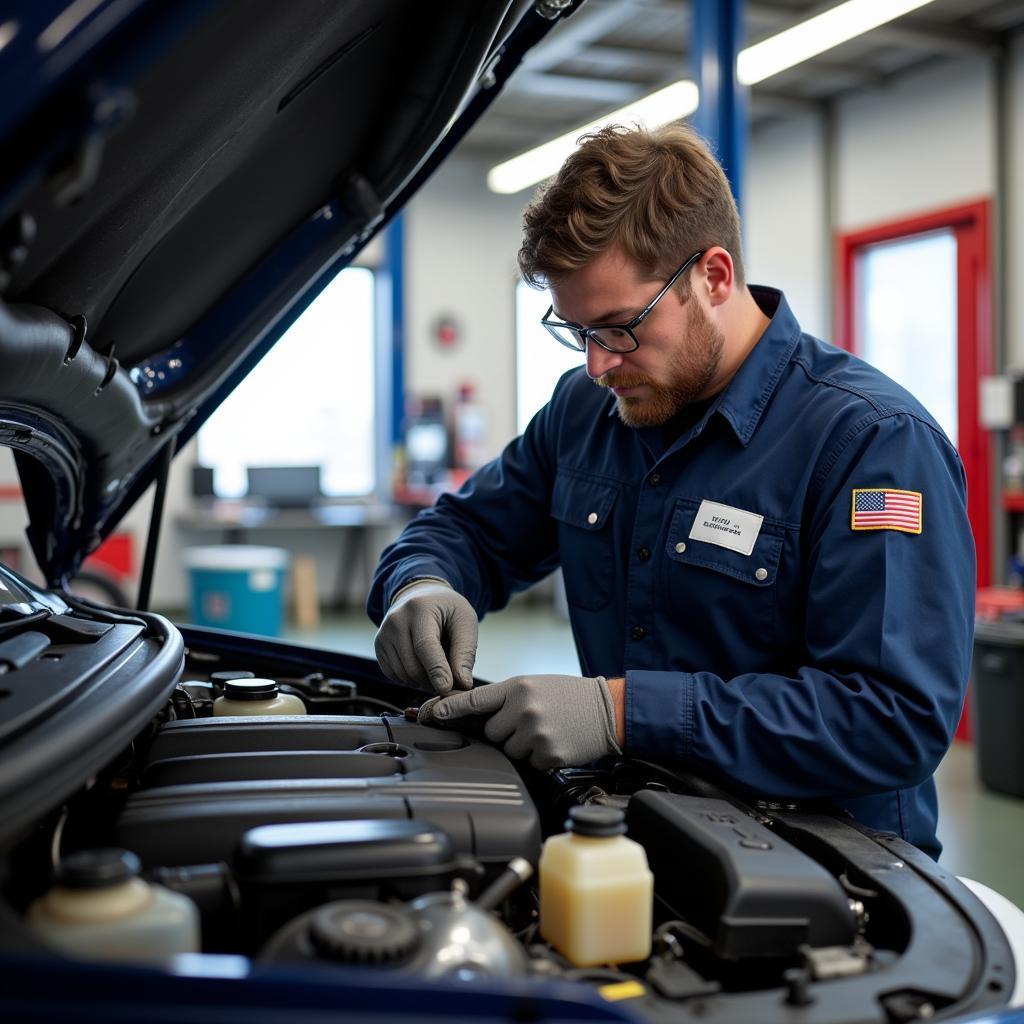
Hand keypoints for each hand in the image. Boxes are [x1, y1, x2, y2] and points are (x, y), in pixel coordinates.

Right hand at [374, 580, 477, 694]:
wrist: (421, 596)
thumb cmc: (448, 610)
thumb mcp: (465, 621)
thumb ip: (465, 652)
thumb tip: (463, 684)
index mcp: (419, 609)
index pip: (425, 646)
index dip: (436, 670)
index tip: (447, 689)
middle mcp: (396, 620)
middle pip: (413, 665)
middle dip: (433, 680)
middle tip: (451, 681)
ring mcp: (383, 634)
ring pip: (403, 674)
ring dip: (423, 682)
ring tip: (438, 671)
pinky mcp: (379, 646)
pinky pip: (394, 675)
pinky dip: (411, 680)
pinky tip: (423, 668)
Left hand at [428, 674, 620, 768]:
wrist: (607, 709)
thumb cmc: (568, 696)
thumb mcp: (534, 685)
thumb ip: (505, 699)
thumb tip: (473, 716)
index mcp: (518, 687)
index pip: (474, 699)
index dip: (449, 708)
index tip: (430, 714)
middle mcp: (524, 709)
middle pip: (491, 733)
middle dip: (505, 732)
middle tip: (529, 722)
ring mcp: (536, 733)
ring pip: (508, 751)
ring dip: (522, 746)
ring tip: (545, 730)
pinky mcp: (548, 754)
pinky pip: (529, 763)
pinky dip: (539, 757)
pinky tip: (555, 742)